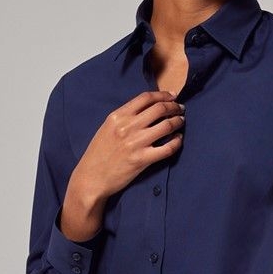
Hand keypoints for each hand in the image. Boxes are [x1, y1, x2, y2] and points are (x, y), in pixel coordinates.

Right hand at [60, 90, 184, 239]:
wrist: (91, 178)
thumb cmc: (98, 154)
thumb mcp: (107, 128)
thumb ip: (125, 117)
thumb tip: (148, 109)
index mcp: (117, 116)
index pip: (146, 98)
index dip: (163, 95)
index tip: (172, 96)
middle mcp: (127, 127)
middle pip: (159, 109)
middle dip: (174, 107)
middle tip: (180, 109)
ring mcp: (136, 143)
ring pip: (166, 126)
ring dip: (178, 122)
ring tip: (181, 122)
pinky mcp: (142, 159)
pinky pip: (168, 148)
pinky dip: (177, 142)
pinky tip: (178, 140)